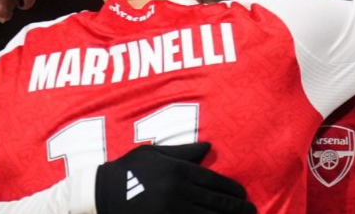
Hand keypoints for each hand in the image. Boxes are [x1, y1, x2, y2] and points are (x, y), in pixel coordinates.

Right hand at [95, 143, 255, 213]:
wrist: (102, 193)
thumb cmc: (129, 170)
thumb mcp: (155, 154)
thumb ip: (183, 152)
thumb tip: (209, 147)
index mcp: (178, 171)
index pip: (214, 181)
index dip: (232, 189)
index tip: (243, 194)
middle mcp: (179, 191)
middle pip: (216, 202)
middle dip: (237, 208)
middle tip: (252, 210)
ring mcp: (172, 211)